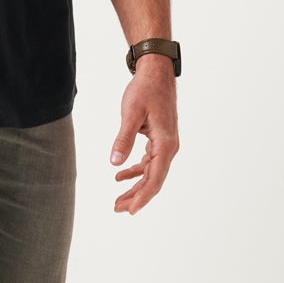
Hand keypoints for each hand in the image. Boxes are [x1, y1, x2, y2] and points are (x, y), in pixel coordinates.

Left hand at [109, 56, 178, 213]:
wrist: (156, 72)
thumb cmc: (145, 90)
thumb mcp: (131, 114)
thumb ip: (123, 139)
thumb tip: (114, 163)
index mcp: (165, 144)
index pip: (155, 178)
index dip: (142, 196)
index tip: (130, 210)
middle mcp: (169, 147)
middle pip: (153, 180)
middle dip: (136, 196)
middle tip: (117, 208)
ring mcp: (165, 144)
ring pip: (151, 172)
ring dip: (135, 186)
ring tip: (117, 199)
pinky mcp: (158, 139)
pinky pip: (149, 161)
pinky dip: (135, 170)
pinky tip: (119, 175)